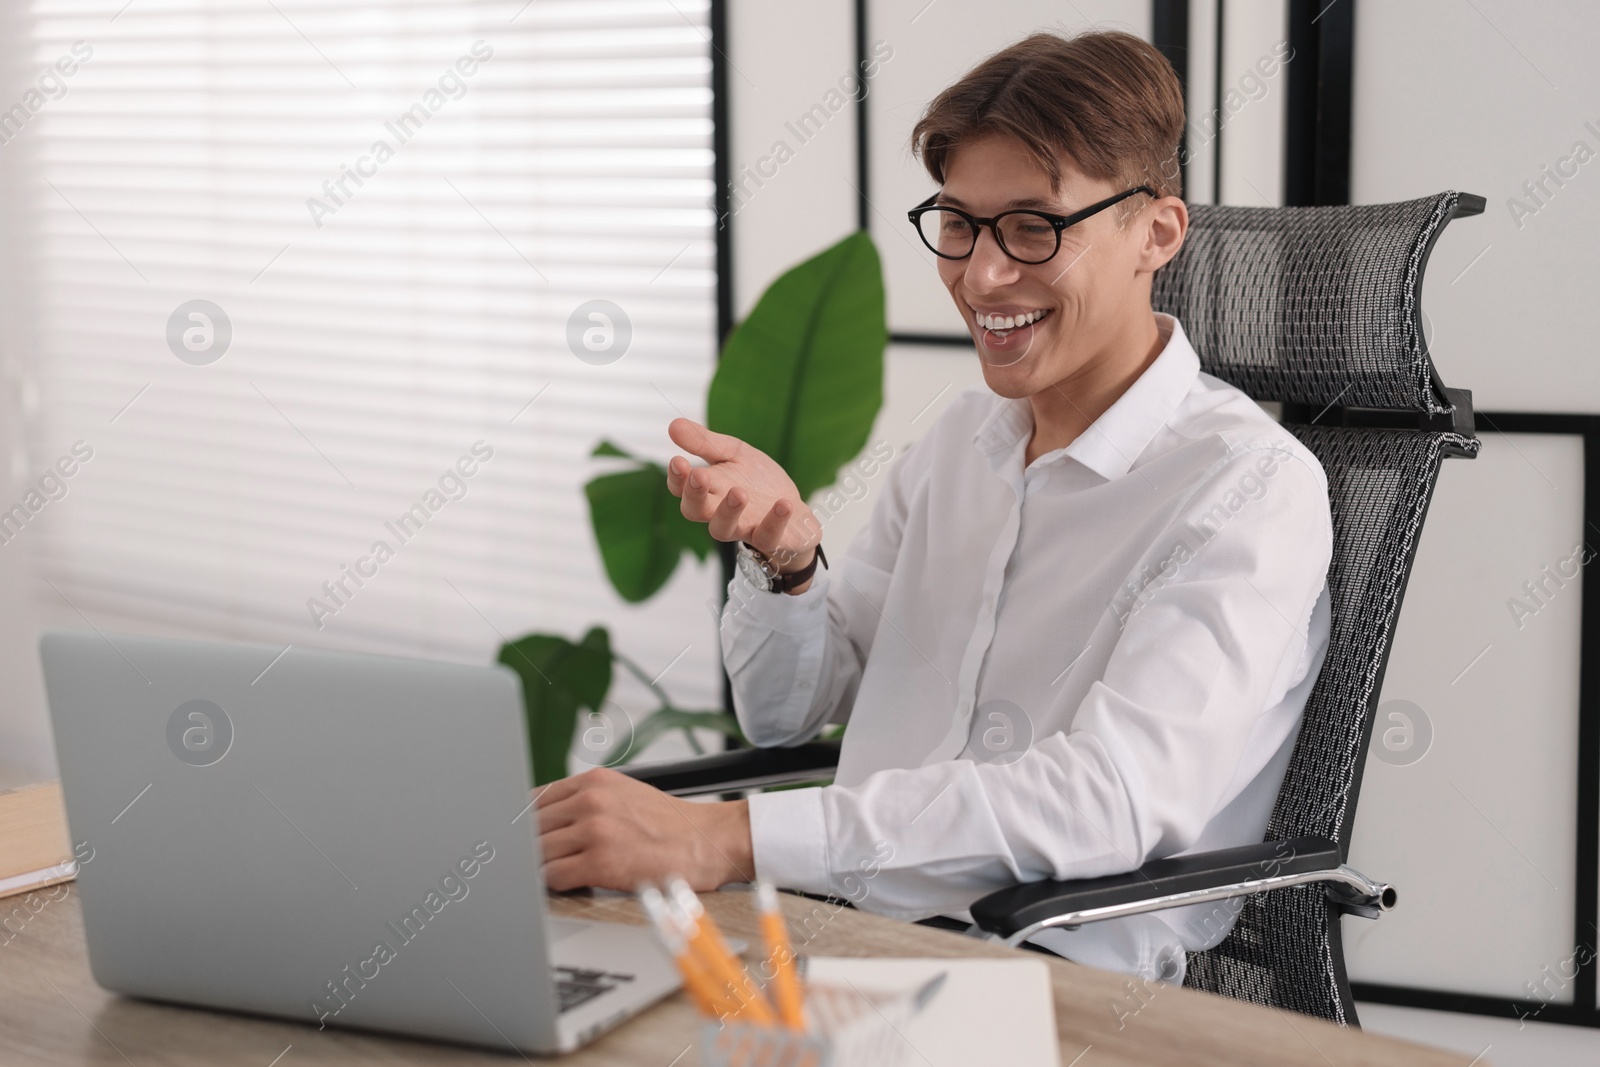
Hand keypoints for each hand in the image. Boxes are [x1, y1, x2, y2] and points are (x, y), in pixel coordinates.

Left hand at [535, 767, 754, 891]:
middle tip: (525, 862)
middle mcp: (591, 800)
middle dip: (527, 846)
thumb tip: (545, 819)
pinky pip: (553, 875)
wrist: (708, 841)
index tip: (517, 838)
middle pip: (531, 826)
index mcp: (594, 781)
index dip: (523, 823)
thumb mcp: (624, 794)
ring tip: (548, 874)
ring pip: (538, 851)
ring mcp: (594, 830)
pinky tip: (565, 883)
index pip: (534, 799)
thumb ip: (585, 800)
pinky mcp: (600, 862)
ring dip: (540, 866)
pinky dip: (553, 883)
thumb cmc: (669, 824)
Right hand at [666, 417, 819, 574]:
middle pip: (695, 511)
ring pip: (722, 529)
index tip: (678, 461)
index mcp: (709, 489)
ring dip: (729, 511)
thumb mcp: (735, 454)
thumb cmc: (757, 481)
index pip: (681, 488)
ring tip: (739, 492)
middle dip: (694, 494)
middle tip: (699, 475)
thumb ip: (706, 443)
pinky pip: (767, 537)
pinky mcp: (768, 538)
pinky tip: (783, 503)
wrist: (792, 508)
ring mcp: (743, 527)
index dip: (677, 478)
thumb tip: (673, 424)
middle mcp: (719, 512)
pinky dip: (775, 521)